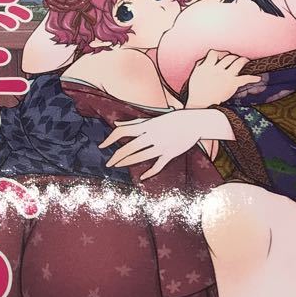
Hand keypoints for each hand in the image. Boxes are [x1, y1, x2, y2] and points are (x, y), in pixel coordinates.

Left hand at [99, 110, 221, 179]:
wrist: (194, 122)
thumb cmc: (170, 119)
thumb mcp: (151, 119)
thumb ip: (132, 123)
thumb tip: (116, 124)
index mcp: (146, 125)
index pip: (123, 131)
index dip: (110, 138)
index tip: (102, 145)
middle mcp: (152, 135)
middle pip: (129, 147)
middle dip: (117, 156)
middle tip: (108, 163)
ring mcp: (162, 145)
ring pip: (141, 157)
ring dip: (127, 162)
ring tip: (118, 166)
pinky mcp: (171, 153)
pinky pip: (159, 165)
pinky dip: (150, 172)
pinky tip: (142, 177)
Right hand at [185, 50, 258, 110]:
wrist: (202, 102)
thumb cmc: (197, 90)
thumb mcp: (195, 74)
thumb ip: (201, 64)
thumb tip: (206, 59)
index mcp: (207, 66)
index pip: (214, 53)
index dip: (218, 53)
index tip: (221, 55)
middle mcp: (217, 69)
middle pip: (228, 57)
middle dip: (232, 57)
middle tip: (235, 58)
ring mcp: (226, 75)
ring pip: (237, 62)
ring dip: (243, 60)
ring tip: (245, 61)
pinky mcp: (232, 83)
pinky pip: (245, 78)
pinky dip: (252, 78)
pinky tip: (257, 78)